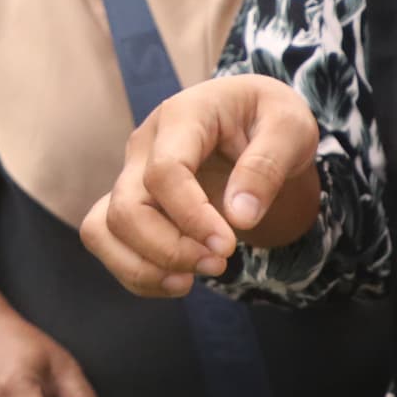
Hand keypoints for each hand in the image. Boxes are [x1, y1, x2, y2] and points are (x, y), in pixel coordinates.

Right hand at [79, 76, 320, 295]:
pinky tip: (180, 280)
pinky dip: (138, 273)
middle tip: (219, 265)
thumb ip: (268, 165)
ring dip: (144, 267)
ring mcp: (132, 174)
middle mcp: (145, 144)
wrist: (256, 121)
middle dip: (168, 250)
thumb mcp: (291, 128)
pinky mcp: (132, 202)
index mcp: (182, 115)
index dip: (191, 217)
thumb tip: (239, 218)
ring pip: (104, 229)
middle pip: (126, 208)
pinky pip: (111, 243)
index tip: (228, 246)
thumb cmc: (270, 119)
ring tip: (191, 281)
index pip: (164, 172)